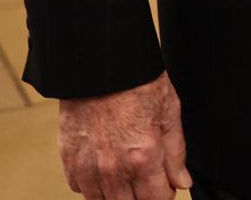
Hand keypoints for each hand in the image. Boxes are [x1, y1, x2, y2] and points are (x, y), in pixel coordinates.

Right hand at [57, 71, 189, 199]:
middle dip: (141, 196)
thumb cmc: (137, 81)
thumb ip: (175, 154)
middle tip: (146, 178)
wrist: (101, 63)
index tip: (166, 184)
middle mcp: (113, 168)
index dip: (165, 193)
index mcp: (142, 158)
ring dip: (116, 193)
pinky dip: (91, 182)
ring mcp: (87, 165)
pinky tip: (102, 165)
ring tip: (125, 173)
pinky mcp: (68, 157)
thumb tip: (182, 182)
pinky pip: (79, 186)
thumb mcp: (169, 112)